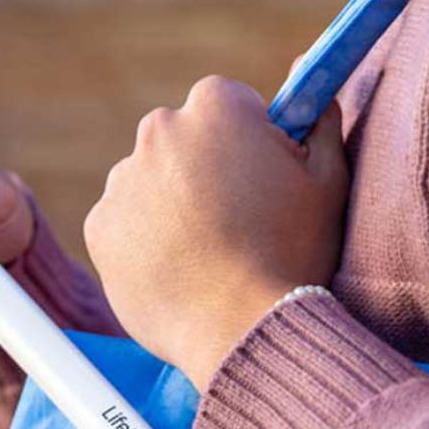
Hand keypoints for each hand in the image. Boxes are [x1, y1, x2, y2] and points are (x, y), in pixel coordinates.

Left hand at [84, 76, 347, 391]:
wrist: (240, 329)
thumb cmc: (293, 253)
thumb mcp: (329, 183)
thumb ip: (321, 127)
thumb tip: (319, 99)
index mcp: (216, 105)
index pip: (230, 106)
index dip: (251, 142)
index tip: (263, 180)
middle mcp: (159, 130)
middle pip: (183, 140)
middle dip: (204, 168)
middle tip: (237, 222)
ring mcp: (123, 179)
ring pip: (151, 182)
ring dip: (172, 205)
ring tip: (207, 255)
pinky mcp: (99, 226)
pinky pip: (125, 224)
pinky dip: (145, 242)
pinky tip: (179, 271)